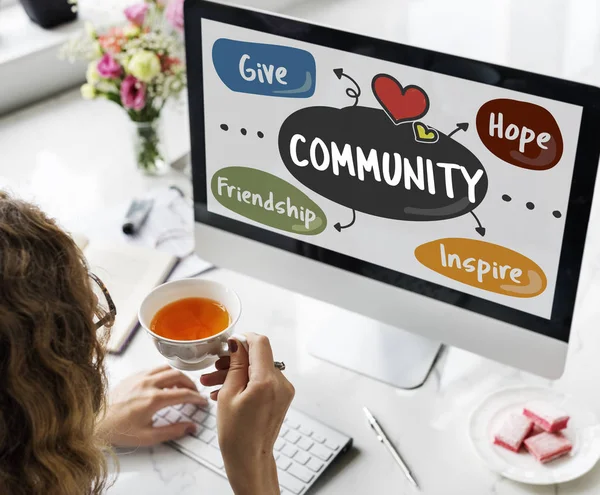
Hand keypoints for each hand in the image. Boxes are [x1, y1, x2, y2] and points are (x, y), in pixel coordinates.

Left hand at [97, 364, 207, 447]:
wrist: (95, 422)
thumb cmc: (119, 430)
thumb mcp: (148, 437)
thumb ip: (173, 432)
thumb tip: (191, 427)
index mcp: (153, 399)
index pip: (183, 394)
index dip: (196, 397)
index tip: (202, 401)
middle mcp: (148, 384)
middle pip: (178, 376)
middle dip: (190, 383)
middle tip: (194, 392)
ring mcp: (139, 377)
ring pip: (166, 368)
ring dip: (178, 375)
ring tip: (181, 386)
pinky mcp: (132, 376)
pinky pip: (154, 369)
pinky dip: (164, 373)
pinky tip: (164, 383)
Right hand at [200, 333, 294, 494]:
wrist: (249, 459)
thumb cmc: (236, 434)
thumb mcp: (228, 394)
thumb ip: (235, 365)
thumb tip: (238, 343)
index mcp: (267, 381)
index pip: (260, 343)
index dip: (244, 339)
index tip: (229, 344)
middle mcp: (281, 383)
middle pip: (258, 357)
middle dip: (234, 360)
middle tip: (214, 368)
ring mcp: (283, 390)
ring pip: (258, 369)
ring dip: (237, 372)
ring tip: (212, 384)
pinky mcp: (282, 397)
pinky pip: (263, 381)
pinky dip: (246, 382)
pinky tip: (226, 391)